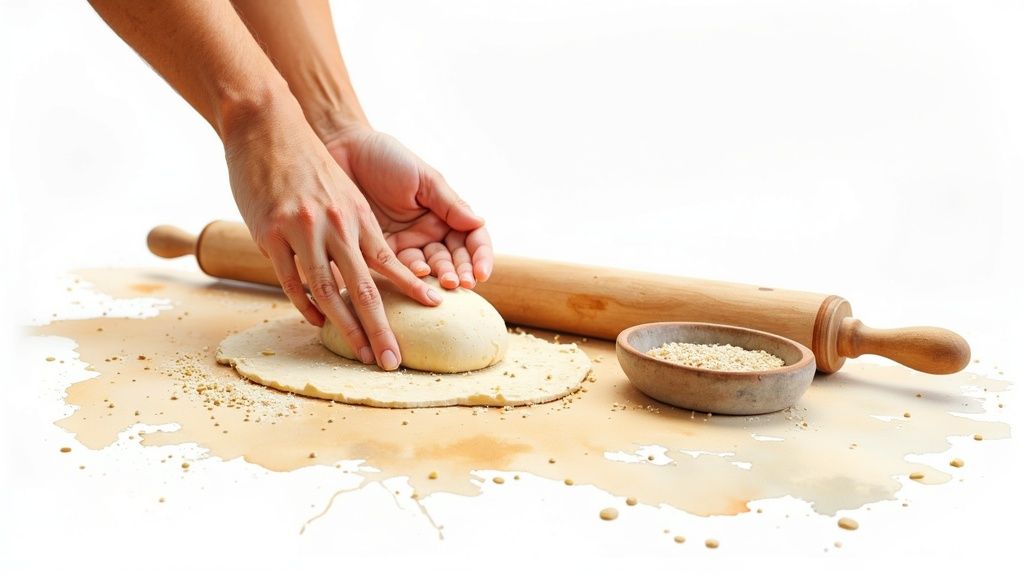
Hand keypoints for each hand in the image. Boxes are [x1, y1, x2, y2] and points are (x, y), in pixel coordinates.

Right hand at [224, 103, 441, 370]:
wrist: (268, 123)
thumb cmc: (306, 159)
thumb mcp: (343, 190)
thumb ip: (355, 225)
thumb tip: (369, 262)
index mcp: (359, 216)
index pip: (390, 264)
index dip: (411, 290)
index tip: (431, 312)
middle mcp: (337, 226)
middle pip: (364, 289)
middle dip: (380, 329)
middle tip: (392, 361)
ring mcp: (303, 231)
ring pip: (329, 292)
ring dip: (346, 329)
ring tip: (360, 355)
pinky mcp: (271, 232)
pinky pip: (291, 280)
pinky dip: (306, 305)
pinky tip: (318, 323)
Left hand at [321, 125, 492, 289]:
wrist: (344, 152)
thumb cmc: (387, 158)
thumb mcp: (423, 178)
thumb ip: (449, 203)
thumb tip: (479, 223)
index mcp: (445, 213)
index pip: (471, 239)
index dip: (480, 257)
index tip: (481, 272)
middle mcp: (428, 232)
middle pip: (453, 259)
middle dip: (460, 273)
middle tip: (460, 282)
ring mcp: (405, 244)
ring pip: (429, 268)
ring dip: (438, 278)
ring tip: (442, 282)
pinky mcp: (379, 252)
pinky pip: (397, 270)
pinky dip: (409, 277)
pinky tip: (416, 275)